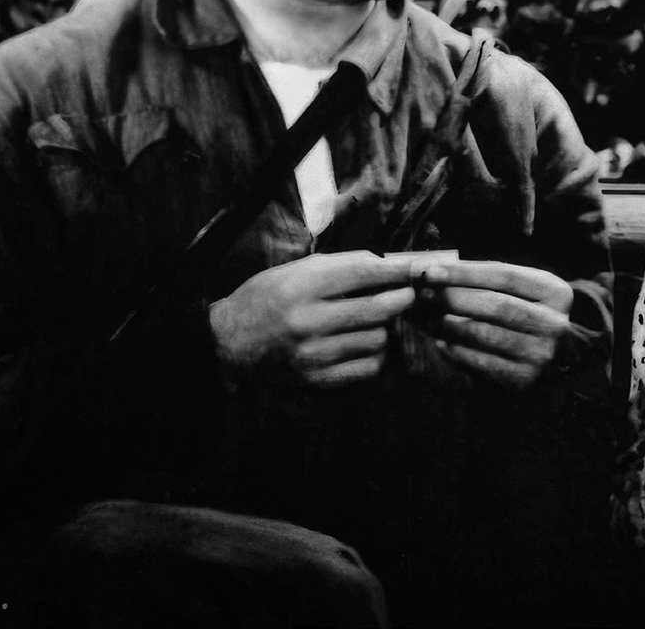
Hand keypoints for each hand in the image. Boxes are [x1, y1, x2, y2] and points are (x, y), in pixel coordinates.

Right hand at [210, 252, 428, 388]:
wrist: (227, 341)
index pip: (365, 272)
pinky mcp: (315, 379)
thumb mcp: (295, 271)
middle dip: (402, 298)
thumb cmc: (265, 297)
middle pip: (379, 309)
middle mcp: (309, 319)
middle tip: (405, 294)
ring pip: (378, 340)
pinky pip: (367, 368)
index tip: (418, 268)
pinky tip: (365, 345)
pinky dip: (374, 355)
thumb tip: (390, 265)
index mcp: (303, 285)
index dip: (397, 270)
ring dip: (384, 329)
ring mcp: (313, 353)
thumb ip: (340, 269)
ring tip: (374, 321)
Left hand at [410, 260, 573, 389]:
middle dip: (453, 297)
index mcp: (555, 292)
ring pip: (485, 334)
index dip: (465, 273)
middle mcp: (553, 323)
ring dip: (448, 324)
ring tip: (425, 318)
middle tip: (423, 293)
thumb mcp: (519, 293)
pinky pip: (481, 363)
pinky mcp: (523, 379)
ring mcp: (540, 353)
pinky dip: (456, 351)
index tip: (431, 271)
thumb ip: (486, 281)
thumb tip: (435, 274)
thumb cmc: (523, 317)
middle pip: (496, 305)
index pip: (505, 276)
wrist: (549, 365)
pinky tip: (441, 342)